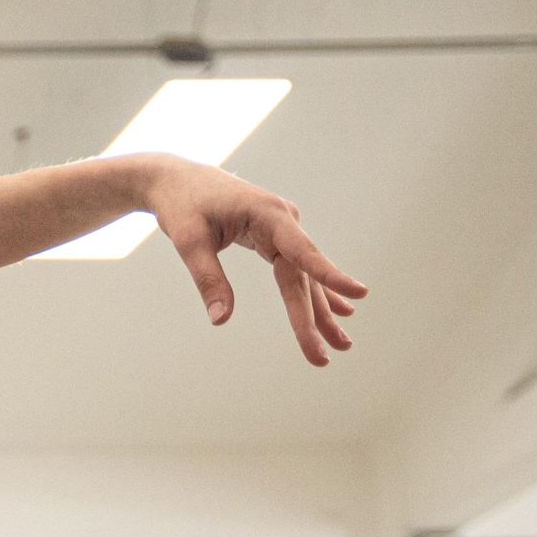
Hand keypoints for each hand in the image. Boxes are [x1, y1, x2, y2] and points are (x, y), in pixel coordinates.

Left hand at [137, 155, 364, 366]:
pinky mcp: (274, 236)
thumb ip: (208, 279)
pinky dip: (314, 292)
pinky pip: (297, 270)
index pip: (303, 251)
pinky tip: (338, 312)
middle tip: (323, 356)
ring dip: (321, 311)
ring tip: (341, 344)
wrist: (176, 179)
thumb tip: (221, 320)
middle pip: (302, 276)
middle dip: (312, 318)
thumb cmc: (181, 204)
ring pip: (303, 277)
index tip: (361, 293)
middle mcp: (282, 220)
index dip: (329, 275)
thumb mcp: (188, 242)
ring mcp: (281, 228)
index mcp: (267, 214)